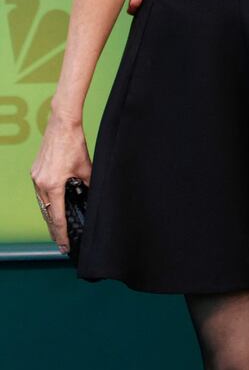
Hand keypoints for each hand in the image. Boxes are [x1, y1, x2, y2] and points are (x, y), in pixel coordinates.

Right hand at [30, 113, 90, 253]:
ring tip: (58, 229)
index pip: (57, 217)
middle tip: (62, 245)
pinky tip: (54, 206)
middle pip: (47, 214)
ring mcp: (36, 177)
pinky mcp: (35, 171)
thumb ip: (88, 184)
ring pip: (42, 204)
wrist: (62, 124)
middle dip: (55, 230)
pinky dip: (47, 202)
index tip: (65, 246)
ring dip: (50, 216)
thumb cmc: (74, 143)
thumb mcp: (86, 167)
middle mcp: (41, 183)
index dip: (62, 234)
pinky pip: (41, 192)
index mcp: (53, 185)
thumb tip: (92, 196)